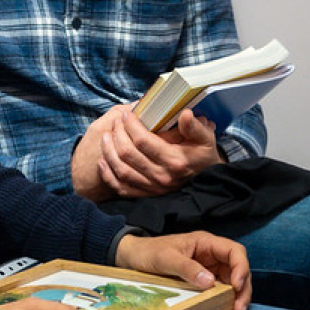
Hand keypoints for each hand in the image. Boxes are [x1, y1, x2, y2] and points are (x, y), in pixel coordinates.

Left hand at [73, 106, 219, 199]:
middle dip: (117, 134)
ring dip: (109, 152)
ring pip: (121, 170)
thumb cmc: (202, 154)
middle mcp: (162, 177)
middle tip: (116, 122)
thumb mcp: (205, 138)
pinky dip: (108, 175)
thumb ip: (195, 126)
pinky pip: (121, 187)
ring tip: (106, 136)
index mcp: (175, 161)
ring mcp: (153, 188)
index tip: (127, 114)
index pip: (143, 141)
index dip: (130, 125)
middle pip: (128, 154)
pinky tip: (102, 161)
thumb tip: (184, 113)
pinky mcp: (147, 195)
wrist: (207, 178)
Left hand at [115, 232, 250, 309]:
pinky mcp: (203, 280)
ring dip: (238, 296)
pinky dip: (226, 299)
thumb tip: (210, 282)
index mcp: (205, 242)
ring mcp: (209, 268)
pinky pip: (221, 289)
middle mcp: (211, 254)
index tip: (235, 285)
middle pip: (238, 269)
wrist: (132, 257)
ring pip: (233, 281)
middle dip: (243, 288)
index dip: (241, 267)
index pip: (234, 251)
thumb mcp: (165, 258)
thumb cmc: (148, 252)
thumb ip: (186, 267)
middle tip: (239, 308)